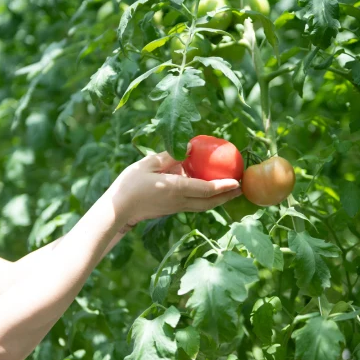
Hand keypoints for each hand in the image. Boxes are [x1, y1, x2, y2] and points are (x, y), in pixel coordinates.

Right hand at [108, 150, 241, 227]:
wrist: (118, 211)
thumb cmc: (129, 185)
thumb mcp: (148, 164)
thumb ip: (169, 156)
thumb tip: (189, 147)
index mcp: (175, 189)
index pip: (206, 189)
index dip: (223, 186)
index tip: (237, 182)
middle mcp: (180, 201)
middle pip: (210, 202)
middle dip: (227, 196)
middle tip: (241, 188)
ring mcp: (176, 208)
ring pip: (203, 206)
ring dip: (219, 199)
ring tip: (231, 191)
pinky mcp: (172, 210)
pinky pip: (194, 205)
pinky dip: (206, 199)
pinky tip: (209, 191)